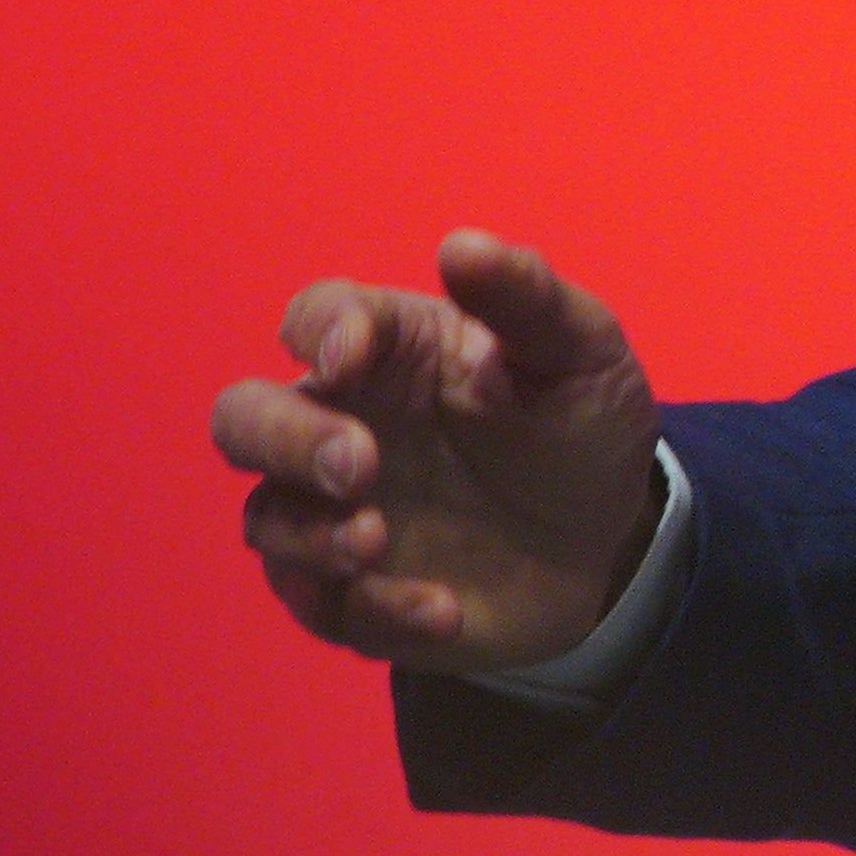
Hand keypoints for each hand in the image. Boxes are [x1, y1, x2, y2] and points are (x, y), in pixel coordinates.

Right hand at [211, 232, 664, 673]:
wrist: (612, 538)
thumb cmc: (580, 425)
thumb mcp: (581, 354)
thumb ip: (528, 299)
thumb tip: (462, 245)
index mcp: (390, 350)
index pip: (317, 316)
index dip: (319, 330)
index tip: (352, 355)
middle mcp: (342, 424)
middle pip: (244, 418)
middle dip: (283, 439)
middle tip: (357, 465)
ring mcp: (335, 512)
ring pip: (264, 519)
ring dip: (309, 535)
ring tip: (375, 543)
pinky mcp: (351, 592)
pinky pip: (325, 606)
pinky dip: (375, 610)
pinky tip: (443, 609)